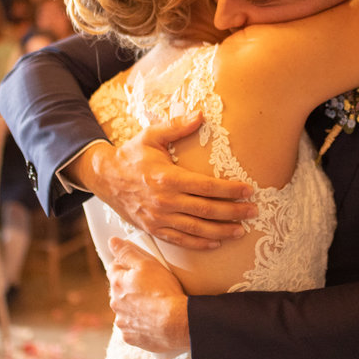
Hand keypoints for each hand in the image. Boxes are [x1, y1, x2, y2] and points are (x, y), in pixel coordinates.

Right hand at [77, 112, 255, 248]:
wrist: (105, 178)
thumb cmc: (131, 155)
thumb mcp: (151, 135)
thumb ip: (177, 126)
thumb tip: (201, 114)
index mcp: (167, 178)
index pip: (207, 187)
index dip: (230, 190)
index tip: (249, 190)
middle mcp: (165, 201)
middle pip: (207, 210)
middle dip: (233, 212)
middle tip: (253, 212)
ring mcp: (159, 218)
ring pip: (196, 229)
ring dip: (221, 231)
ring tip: (241, 230)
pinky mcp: (153, 229)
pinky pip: (180, 240)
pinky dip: (199, 244)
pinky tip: (215, 243)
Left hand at [108, 237, 189, 352]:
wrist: (177, 323)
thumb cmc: (163, 291)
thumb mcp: (147, 264)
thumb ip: (127, 252)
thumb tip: (112, 242)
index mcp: (117, 284)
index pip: (114, 269)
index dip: (127, 266)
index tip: (140, 269)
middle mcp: (115, 304)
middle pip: (119, 291)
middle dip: (130, 288)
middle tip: (151, 288)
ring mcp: (122, 323)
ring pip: (125, 310)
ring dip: (134, 307)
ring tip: (154, 306)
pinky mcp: (131, 338)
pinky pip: (132, 328)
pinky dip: (140, 324)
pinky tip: (153, 321)